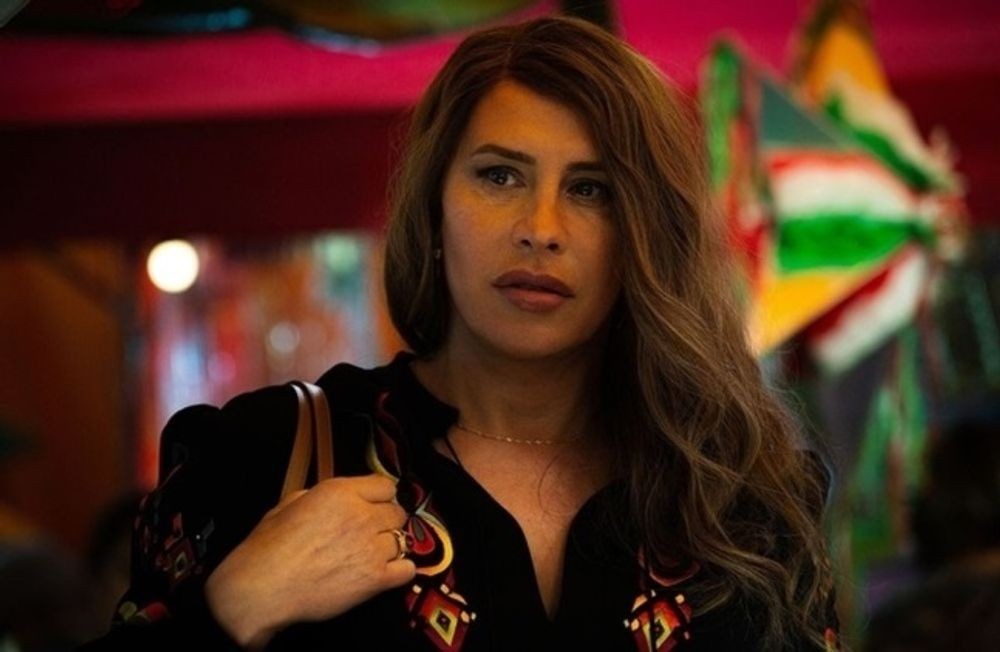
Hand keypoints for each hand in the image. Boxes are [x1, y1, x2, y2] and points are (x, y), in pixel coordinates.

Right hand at [204, 474, 415, 648]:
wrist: (260, 589)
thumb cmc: (267, 548)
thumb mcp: (290, 503)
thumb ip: (321, 496)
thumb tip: (338, 499)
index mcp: (340, 492)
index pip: (385, 485)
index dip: (379, 497)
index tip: (373, 506)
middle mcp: (361, 515)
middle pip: (397, 512)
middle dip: (385, 521)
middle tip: (370, 533)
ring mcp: (371, 548)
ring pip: (402, 539)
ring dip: (390, 546)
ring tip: (370, 555)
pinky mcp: (375, 579)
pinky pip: (407, 570)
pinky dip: (399, 571)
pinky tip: (384, 572)